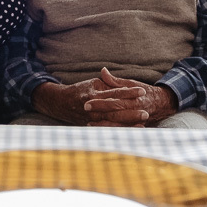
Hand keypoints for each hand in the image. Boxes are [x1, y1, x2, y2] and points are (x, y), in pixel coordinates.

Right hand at [32, 74, 149, 125]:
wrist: (61, 103)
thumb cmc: (80, 91)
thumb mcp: (93, 83)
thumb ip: (106, 82)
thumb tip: (112, 75)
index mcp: (94, 93)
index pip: (115, 92)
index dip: (129, 92)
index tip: (142, 91)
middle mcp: (92, 107)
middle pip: (115, 109)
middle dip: (131, 111)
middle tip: (146, 111)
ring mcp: (91, 118)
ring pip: (112, 121)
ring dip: (128, 123)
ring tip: (142, 123)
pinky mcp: (91, 126)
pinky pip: (107, 129)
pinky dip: (120, 130)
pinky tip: (131, 131)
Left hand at [86, 68, 178, 125]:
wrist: (161, 103)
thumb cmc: (143, 91)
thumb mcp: (130, 83)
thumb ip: (115, 81)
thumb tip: (103, 71)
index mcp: (133, 98)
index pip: (114, 100)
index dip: (100, 102)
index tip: (87, 101)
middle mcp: (135, 109)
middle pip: (114, 112)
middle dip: (99, 112)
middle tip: (85, 109)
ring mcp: (135, 120)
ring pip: (116, 123)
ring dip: (102, 124)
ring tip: (88, 122)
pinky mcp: (134, 126)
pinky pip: (120, 130)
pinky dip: (109, 130)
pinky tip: (98, 128)